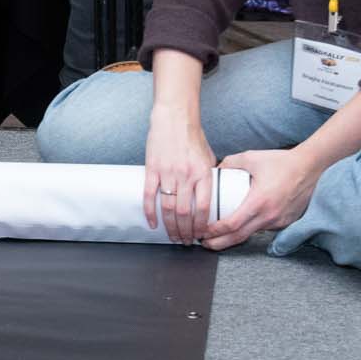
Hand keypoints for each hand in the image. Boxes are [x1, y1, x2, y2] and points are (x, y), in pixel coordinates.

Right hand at [144, 101, 215, 242]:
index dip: (201, 226)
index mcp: (203, 174)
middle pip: (185, 212)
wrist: (174, 117)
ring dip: (170, 226)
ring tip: (172, 237)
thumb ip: (209, 177)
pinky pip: (150, 196)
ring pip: (168, 208)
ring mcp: (168, 173)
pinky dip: (150, 212)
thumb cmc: (192, 137)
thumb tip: (210, 196)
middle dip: (185, 231)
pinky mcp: (152, 169)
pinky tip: (152, 223)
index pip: (204, 208)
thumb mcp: (209, 157)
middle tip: (185, 242)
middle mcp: (186, 175)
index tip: (201, 235)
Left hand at [202, 147, 320, 249]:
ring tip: (220, 234)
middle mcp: (269, 216)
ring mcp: (279, 221)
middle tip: (205, 243)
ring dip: (235, 237)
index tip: (203, 232)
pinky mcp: (286, 221)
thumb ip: (230, 162)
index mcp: (258, 202)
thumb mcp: (251, 157)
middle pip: (239, 237)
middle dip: (219, 243)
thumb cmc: (281, 162)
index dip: (214, 232)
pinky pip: (265, 228)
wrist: (310, 166)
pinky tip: (243, 224)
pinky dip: (252, 228)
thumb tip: (216, 169)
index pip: (231, 225)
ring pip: (252, 233)